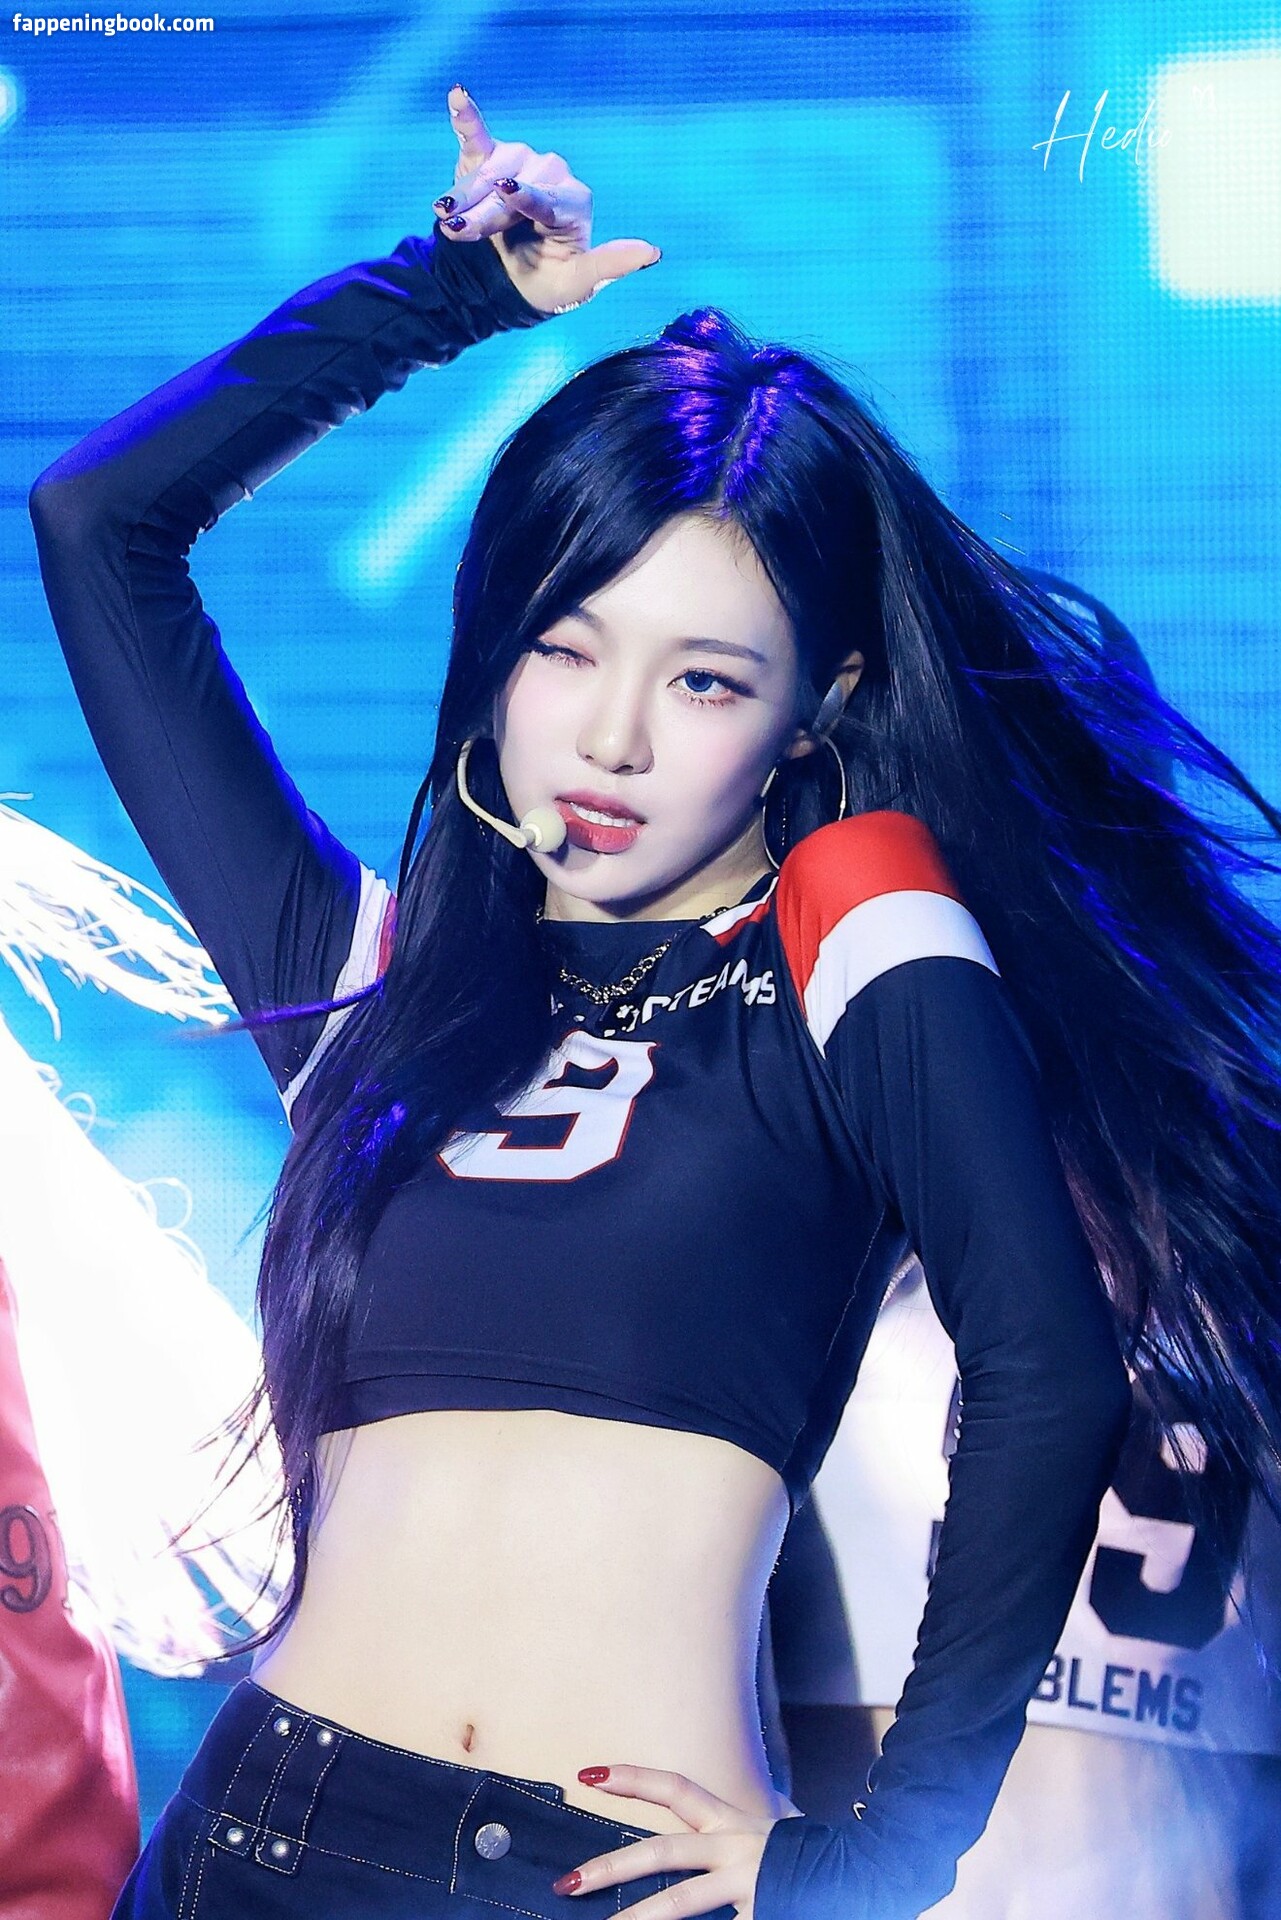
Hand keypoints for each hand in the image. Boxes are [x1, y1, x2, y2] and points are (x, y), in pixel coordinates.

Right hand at [430, 84, 661, 314]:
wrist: (510, 278)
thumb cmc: (550, 282)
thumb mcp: (579, 283)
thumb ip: (610, 264)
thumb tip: (652, 252)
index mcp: (574, 203)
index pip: (547, 200)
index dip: (526, 198)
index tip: (506, 191)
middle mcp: (550, 174)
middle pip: (511, 188)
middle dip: (483, 213)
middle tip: (457, 231)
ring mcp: (520, 163)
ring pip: (488, 171)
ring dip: (464, 193)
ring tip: (445, 217)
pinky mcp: (489, 157)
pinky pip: (478, 135)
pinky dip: (466, 117)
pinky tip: (458, 94)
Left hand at [550, 1763, 802, 1919]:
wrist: (868, 1869)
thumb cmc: (811, 1856)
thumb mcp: (769, 1833)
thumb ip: (733, 1832)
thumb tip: (700, 1827)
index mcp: (733, 1821)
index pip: (676, 1789)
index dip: (633, 1779)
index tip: (588, 1774)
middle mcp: (735, 1846)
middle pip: (663, 1850)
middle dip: (611, 1867)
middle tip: (568, 1883)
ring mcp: (747, 1882)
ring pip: (681, 1901)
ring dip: (640, 1919)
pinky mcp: (760, 1913)